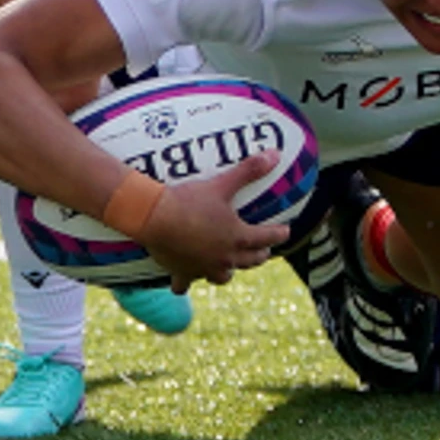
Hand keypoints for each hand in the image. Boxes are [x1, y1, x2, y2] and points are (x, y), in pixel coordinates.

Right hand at [136, 155, 294, 284]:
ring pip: (223, 277)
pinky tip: (183, 284)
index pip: (266, 237)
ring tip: (229, 267)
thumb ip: (249, 170)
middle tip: (263, 250)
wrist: (154, 217)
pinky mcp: (182, 273)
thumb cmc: (190, 200)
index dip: (279, 234)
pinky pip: (184, 285)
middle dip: (259, 255)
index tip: (286, 231)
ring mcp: (203, 268)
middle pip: (249, 261)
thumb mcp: (221, 183)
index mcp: (237, 237)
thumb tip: (275, 154)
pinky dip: (185, 284)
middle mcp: (224, 258)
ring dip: (229, 271)